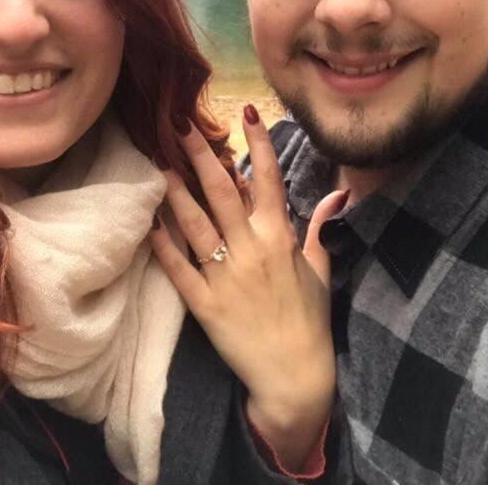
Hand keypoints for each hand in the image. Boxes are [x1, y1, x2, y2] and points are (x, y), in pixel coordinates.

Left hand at [150, 106, 347, 470]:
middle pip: (222, 192)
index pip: (269, 180)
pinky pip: (179, 268)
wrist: (294, 375)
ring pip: (195, 224)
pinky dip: (163, 245)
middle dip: (201, 154)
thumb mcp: (320, 270)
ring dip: (175, 191)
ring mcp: (225, 277)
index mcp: (281, 239)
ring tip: (158, 161)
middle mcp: (251, 250)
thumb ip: (319, 229)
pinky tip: (149, 222)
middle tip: (179, 124)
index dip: (258, 143)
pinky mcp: (204, 304)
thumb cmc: (309, 320)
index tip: (246, 111)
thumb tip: (338, 197)